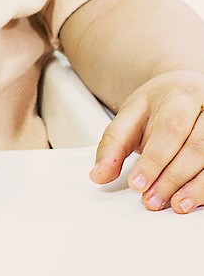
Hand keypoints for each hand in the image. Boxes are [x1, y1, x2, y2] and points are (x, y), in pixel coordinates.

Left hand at [89, 71, 203, 213]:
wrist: (184, 89)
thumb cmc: (159, 104)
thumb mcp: (131, 114)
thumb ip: (113, 143)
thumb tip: (98, 174)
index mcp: (180, 97)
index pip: (169, 130)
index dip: (154, 160)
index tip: (137, 184)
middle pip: (196, 148)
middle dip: (172, 178)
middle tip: (151, 199)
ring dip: (194, 188)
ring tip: (174, 205)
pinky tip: (192, 200)